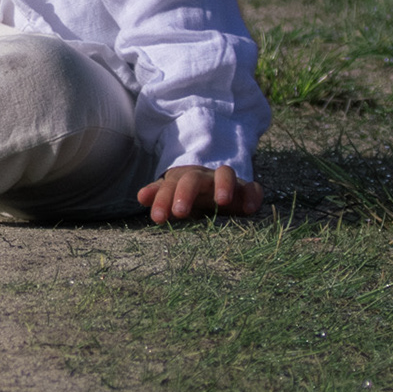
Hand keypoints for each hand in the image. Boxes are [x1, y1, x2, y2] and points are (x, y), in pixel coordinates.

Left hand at [136, 164, 262, 222]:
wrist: (219, 188)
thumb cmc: (191, 196)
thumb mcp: (174, 195)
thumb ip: (158, 195)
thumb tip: (140, 196)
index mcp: (183, 180)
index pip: (170, 186)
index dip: (162, 199)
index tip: (157, 218)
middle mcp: (204, 178)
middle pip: (193, 179)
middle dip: (185, 193)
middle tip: (179, 212)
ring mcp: (227, 182)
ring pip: (225, 173)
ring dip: (223, 185)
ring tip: (222, 202)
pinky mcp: (247, 189)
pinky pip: (252, 187)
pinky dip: (252, 195)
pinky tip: (249, 209)